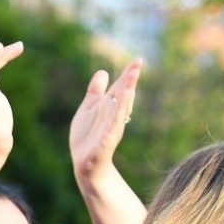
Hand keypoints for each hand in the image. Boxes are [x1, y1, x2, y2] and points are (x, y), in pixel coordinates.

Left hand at [70, 57, 142, 181]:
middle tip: (138, 62)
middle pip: (123, 94)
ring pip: (121, 107)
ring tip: (133, 75)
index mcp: (108, 107)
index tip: (137, 59)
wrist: (85, 163)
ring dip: (127, 91)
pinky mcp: (107, 139)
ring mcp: (111, 126)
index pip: (120, 88)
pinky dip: (119, 112)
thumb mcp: (88, 109)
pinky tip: (123, 101)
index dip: (127, 74)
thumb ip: (95, 91)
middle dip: (130, 79)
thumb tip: (103, 71)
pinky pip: (114, 124)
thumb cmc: (87, 137)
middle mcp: (112, 115)